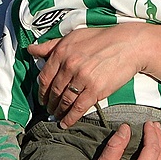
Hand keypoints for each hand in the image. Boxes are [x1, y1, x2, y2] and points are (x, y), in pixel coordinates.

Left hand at [28, 27, 145, 127]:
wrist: (129, 45)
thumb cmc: (102, 39)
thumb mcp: (74, 36)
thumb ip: (51, 45)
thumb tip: (31, 49)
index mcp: (62, 52)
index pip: (45, 76)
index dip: (41, 90)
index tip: (42, 97)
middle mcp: (70, 65)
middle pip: (54, 91)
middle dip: (50, 103)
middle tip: (49, 109)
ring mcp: (82, 78)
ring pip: (65, 101)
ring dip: (59, 111)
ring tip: (57, 116)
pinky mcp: (95, 89)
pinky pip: (78, 108)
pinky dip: (70, 118)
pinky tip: (66, 123)